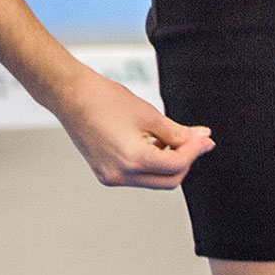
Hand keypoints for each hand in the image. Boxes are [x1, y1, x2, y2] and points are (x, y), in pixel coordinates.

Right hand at [45, 67, 213, 189]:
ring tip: (167, 139)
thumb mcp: (149, 115)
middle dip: (184, 162)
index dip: (195, 151)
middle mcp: (121, 175)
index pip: (177, 165)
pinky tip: (150, 145)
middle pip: (169, 180)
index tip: (205, 140)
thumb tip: (203, 138)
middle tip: (191, 142)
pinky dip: (150, 165)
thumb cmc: (103, 98)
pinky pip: (138, 177)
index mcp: (133, 160)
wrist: (68, 94)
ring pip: (154, 180)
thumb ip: (179, 132)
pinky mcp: (105, 174)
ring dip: (168, 164)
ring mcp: (111, 177)